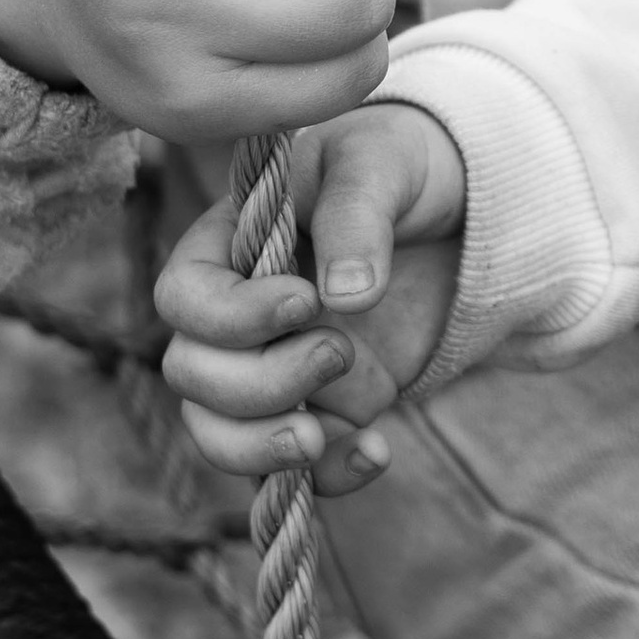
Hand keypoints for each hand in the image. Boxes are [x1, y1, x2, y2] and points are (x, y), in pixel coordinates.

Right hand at [155, 100, 467, 496]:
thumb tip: (346, 296)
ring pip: (221, 433)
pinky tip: (378, 452)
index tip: (306, 301)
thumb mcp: (382, 163)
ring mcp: (270, 368)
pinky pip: (291, 467)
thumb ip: (357, 214)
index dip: (232, 316)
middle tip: (338, 352)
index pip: (183, 298)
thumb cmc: (398, 167)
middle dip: (260, 383)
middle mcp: (233, 315)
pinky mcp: (317, 408)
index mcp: (226, 243)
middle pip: (192, 376)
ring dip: (265, 447)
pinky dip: (328, 476)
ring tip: (324, 437)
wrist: (455, 213)